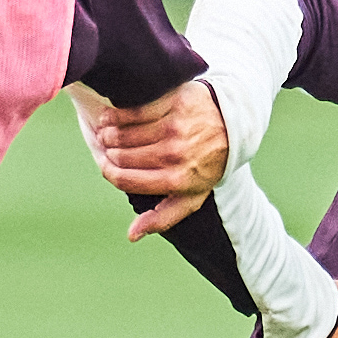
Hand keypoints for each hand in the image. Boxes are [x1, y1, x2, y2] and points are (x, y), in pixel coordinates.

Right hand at [87, 81, 229, 237]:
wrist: (233, 126)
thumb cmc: (206, 164)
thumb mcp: (191, 197)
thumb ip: (161, 218)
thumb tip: (131, 235)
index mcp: (176, 180)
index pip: (125, 179)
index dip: (108, 172)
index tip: (105, 166)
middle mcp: (175, 154)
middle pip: (121, 155)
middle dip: (107, 152)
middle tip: (105, 147)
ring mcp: (175, 126)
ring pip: (123, 132)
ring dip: (108, 132)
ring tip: (105, 132)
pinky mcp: (174, 102)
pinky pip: (133, 109)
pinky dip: (117, 113)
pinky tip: (112, 115)